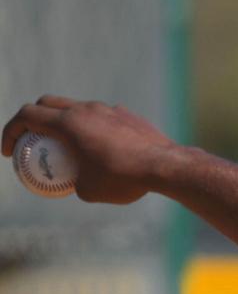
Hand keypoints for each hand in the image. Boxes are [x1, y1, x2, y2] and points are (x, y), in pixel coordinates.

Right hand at [2, 95, 179, 203]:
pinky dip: (91, 128)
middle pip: (47, 103)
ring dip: (64, 122)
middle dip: (32, 119)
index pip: (26, 115)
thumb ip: (73, 181)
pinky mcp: (128, 115)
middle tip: (31, 141)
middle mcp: (87, 109)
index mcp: (68, 122)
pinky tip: (100, 148)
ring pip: (77, 107)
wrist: (165, 166)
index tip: (9, 152)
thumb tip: (75, 182)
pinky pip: (102, 116)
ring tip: (67, 146)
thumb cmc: (123, 179)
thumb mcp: (87, 190)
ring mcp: (109, 109)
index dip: (10, 131)